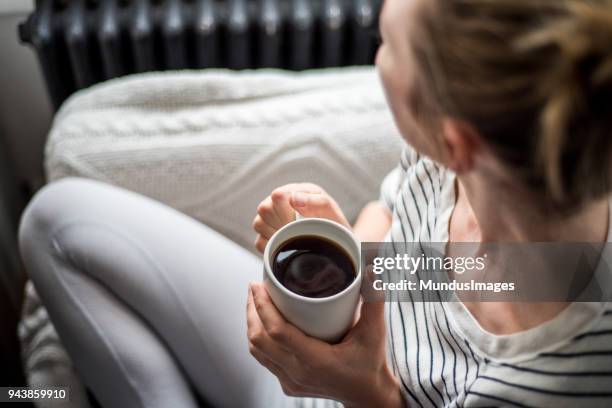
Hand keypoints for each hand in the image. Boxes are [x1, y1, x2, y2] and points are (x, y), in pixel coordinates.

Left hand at [246, 277, 402, 406]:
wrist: (368, 395)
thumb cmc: (371, 363)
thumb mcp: (375, 332)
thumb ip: (374, 300)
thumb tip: (370, 269)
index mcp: (316, 360)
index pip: (277, 332)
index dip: (262, 306)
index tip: (257, 285)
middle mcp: (298, 373)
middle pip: (259, 339)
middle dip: (252, 310)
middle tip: (255, 287)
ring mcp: (291, 381)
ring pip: (257, 350)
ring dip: (252, 324)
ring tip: (255, 301)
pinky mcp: (288, 384)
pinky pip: (264, 359)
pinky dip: (259, 338)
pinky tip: (264, 322)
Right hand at [252, 183, 349, 252]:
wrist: (335, 240)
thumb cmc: (333, 222)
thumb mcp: (330, 211)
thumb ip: (316, 202)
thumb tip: (294, 198)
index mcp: (295, 191)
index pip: (277, 196)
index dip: (287, 210)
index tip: (299, 220)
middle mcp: (279, 202)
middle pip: (264, 209)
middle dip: (282, 223)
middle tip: (298, 230)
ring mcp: (270, 218)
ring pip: (258, 224)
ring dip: (277, 233)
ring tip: (293, 236)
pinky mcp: (266, 235)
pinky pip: (259, 242)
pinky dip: (271, 246)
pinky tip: (285, 245)